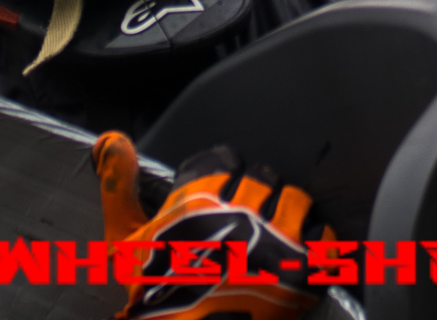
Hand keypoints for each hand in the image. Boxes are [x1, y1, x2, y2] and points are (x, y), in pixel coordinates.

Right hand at [93, 131, 320, 319]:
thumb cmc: (154, 295)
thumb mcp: (123, 239)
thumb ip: (118, 186)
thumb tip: (111, 140)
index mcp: (200, 198)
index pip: (227, 160)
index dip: (228, 176)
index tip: (228, 192)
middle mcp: (240, 211)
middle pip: (265, 179)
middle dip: (260, 196)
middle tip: (254, 220)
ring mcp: (274, 240)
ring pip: (297, 201)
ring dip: (291, 214)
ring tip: (281, 233)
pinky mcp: (301, 271)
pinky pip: (325, 238)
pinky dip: (319, 243)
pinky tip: (304, 255)